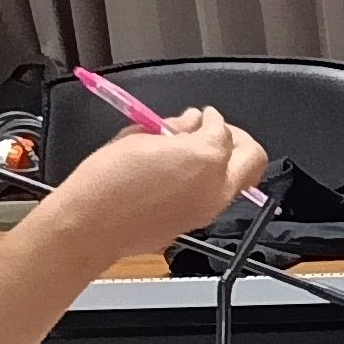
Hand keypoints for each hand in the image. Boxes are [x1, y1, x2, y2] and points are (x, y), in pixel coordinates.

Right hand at [55, 108, 268, 260]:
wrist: (90, 227)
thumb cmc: (106, 180)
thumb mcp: (138, 136)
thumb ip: (174, 128)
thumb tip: (189, 123)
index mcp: (206, 157)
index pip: (222, 129)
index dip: (210, 118)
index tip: (201, 116)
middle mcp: (216, 186)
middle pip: (253, 158)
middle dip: (237, 140)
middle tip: (214, 132)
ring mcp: (209, 209)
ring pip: (238, 181)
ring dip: (224, 163)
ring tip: (192, 154)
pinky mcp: (196, 224)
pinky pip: (215, 198)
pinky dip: (207, 183)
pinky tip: (179, 176)